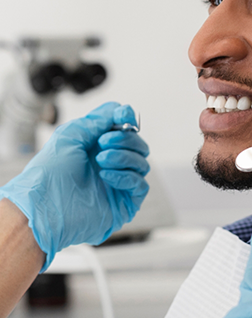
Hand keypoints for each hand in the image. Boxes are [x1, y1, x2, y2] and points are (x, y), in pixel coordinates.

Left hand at [0, 102, 149, 271]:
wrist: (43, 206)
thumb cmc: (50, 173)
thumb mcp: (71, 134)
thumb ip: (98, 119)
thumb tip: (122, 110)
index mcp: (99, 147)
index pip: (125, 129)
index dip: (127, 119)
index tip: (122, 116)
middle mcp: (111, 164)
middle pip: (138, 144)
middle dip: (125, 138)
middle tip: (104, 143)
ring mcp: (119, 183)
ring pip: (142, 162)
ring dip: (123, 156)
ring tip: (101, 160)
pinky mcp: (125, 203)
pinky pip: (141, 184)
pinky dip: (126, 176)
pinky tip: (106, 175)